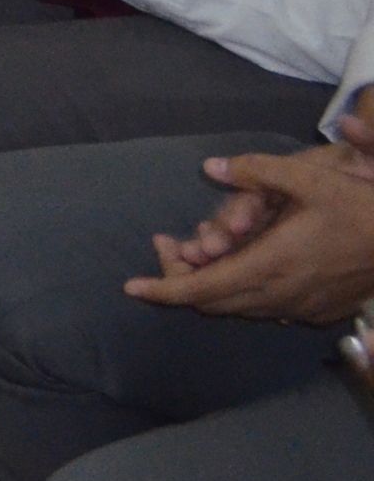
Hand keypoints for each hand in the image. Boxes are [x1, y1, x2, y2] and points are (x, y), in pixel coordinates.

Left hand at [127, 145, 373, 321]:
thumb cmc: (359, 209)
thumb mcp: (310, 179)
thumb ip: (258, 171)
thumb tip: (210, 167)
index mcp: (268, 266)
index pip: (201, 290)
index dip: (163, 289)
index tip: (130, 287)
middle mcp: (279, 296)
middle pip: (213, 301)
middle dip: (180, 280)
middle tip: (165, 248)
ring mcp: (300, 309)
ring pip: (238, 307)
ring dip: (211, 285)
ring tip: (195, 251)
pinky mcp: (317, 313)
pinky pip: (265, 310)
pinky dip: (241, 292)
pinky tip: (240, 265)